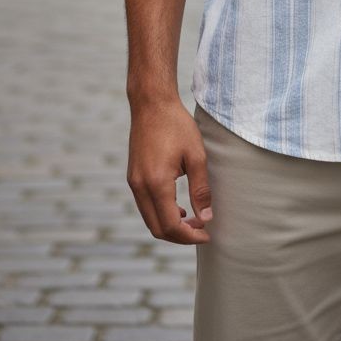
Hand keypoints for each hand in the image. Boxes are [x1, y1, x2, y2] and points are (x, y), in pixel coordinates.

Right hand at [127, 97, 212, 244]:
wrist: (152, 104)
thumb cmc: (176, 125)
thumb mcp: (196, 155)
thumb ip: (201, 189)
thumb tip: (206, 217)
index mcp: (156, 183)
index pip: (171, 226)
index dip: (190, 235)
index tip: (207, 234)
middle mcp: (140, 187)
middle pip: (157, 228)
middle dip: (180, 236)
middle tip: (202, 230)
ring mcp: (134, 183)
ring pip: (149, 219)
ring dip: (170, 227)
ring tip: (193, 221)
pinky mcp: (133, 177)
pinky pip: (145, 206)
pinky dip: (161, 214)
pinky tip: (178, 208)